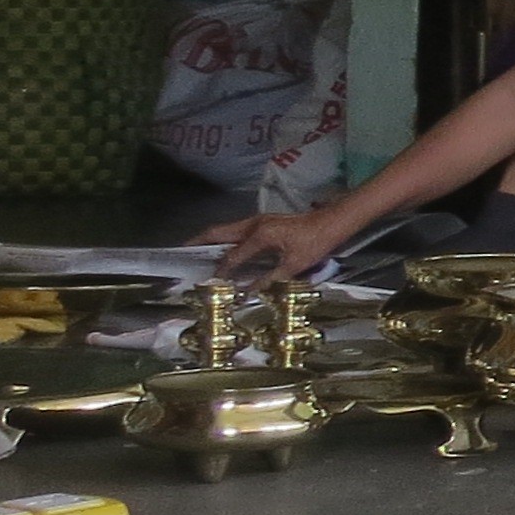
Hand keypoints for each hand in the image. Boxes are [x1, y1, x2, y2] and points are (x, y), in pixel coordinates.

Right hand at [194, 207, 351, 278]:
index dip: (220, 271)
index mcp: (259, 235)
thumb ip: (269, 280)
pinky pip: (237, 231)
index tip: (208, 282)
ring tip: (196, 253)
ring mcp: (258, 221)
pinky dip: (226, 240)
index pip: (232, 256)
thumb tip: (248, 293)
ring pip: (226, 230)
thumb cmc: (316, 242)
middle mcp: (253, 224)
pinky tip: (226, 251)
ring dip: (211, 241)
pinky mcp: (264, 222)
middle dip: (198, 242)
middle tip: (180, 252)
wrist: (333, 222)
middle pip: (217, 233)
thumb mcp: (294, 265)